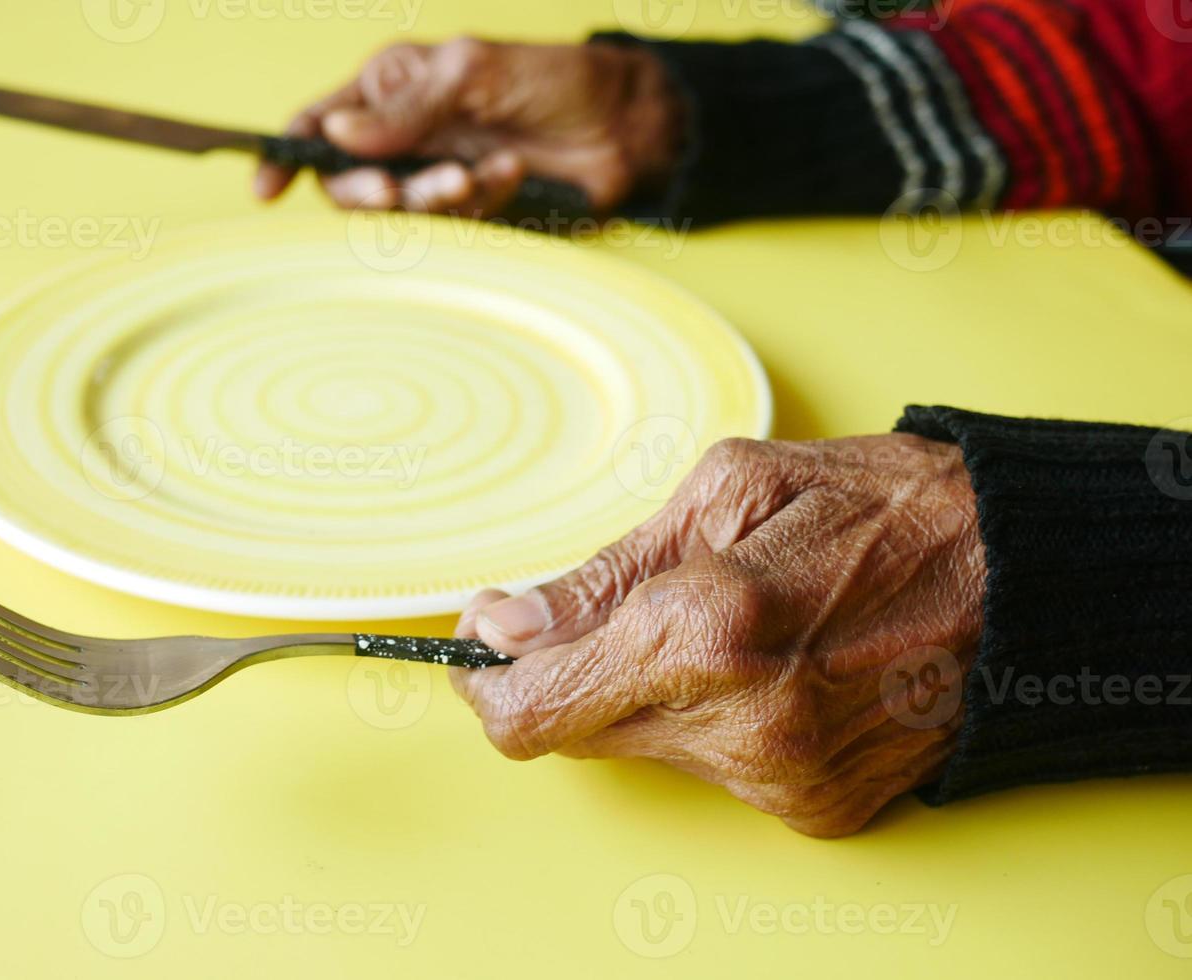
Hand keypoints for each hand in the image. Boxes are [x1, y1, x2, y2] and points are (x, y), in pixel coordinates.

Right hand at [253, 38, 680, 216]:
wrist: (625, 125)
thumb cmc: (552, 79)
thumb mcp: (473, 72)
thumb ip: (403, 108)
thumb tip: (333, 135)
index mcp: (392, 87)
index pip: (320, 124)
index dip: (285, 156)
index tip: (264, 189)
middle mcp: (408, 135)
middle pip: (350, 183)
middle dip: (372, 192)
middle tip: (403, 191)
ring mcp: (438, 175)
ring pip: (401, 213)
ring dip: (436, 199)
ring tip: (481, 173)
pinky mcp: (473, 210)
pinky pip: (450, 226)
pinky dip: (479, 204)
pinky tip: (513, 175)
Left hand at [451, 434, 987, 836]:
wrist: (1026, 575)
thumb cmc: (886, 507)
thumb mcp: (727, 489)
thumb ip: (601, 574)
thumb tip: (508, 625)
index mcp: (704, 630)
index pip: (530, 711)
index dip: (489, 680)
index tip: (492, 639)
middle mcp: (740, 723)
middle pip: (579, 732)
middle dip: (581, 669)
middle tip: (635, 605)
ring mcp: (783, 777)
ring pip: (646, 748)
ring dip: (655, 690)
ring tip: (734, 621)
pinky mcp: (817, 809)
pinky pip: (714, 768)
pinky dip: (716, 719)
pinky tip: (774, 665)